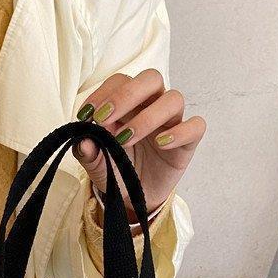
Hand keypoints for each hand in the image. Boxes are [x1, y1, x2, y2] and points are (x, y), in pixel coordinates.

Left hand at [74, 70, 204, 219]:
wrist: (134, 198)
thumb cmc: (117, 171)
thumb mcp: (98, 166)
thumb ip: (89, 153)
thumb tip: (82, 141)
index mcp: (128, 104)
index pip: (120, 81)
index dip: (103, 93)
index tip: (85, 115)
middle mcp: (152, 106)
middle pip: (150, 79)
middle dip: (125, 96)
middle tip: (104, 119)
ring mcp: (171, 122)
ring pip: (173, 99)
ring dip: (147, 117)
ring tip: (125, 139)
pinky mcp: (188, 142)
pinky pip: (195, 127)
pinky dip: (179, 132)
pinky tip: (160, 144)